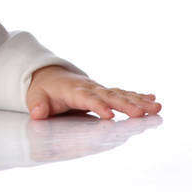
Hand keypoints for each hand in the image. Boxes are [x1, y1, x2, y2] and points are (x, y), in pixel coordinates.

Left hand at [26, 65, 161, 119]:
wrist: (51, 76)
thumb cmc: (44, 90)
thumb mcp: (35, 97)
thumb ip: (37, 105)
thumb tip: (38, 114)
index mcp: (73, 91)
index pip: (87, 98)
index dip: (98, 106)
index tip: (109, 115)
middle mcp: (90, 88)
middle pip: (110, 96)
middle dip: (125, 105)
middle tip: (141, 114)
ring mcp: (100, 89)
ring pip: (121, 95)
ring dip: (139, 101)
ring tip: (157, 107)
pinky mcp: (106, 93)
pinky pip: (124, 94)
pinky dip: (139, 97)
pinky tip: (154, 100)